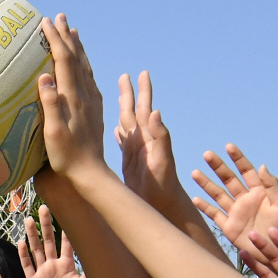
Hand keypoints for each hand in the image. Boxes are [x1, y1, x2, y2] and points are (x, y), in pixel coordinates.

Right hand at [19, 205, 88, 277]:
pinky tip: (21, 243)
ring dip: (32, 235)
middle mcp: (54, 264)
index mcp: (67, 264)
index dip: (66, 230)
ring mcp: (43, 271)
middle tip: (44, 207)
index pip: (66, 243)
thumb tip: (102, 257)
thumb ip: (91, 272)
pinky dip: (23, 255)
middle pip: (48, 241)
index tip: (66, 213)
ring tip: (27, 220)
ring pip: (36, 250)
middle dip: (46, 225)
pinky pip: (27, 265)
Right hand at [37, 15, 106, 180]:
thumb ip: (50, 104)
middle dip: (67, 36)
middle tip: (60, 17)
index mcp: (72, 98)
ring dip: (78, 48)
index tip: (46, 23)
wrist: (90, 174)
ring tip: (74, 32)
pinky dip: (85, 66)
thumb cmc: (67, 158)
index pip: (63, 61)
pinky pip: (90, 80)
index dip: (55, 40)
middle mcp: (85, 96)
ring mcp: (92, 103)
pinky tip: (84, 65)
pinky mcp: (95, 111)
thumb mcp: (54, 133)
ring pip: (85, 67)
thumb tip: (44, 75)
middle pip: (76, 58)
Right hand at [115, 71, 184, 210]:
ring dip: (122, 110)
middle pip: (132, 112)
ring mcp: (135, 151)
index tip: (141, 73)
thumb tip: (156, 111)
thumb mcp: (162, 160)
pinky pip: (122, 143)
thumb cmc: (163, 185)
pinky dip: (118, 134)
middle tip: (125, 76)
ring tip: (119, 96)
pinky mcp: (130, 163)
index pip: (143, 109)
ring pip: (126, 125)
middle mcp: (141, 141)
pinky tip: (114, 129)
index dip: (142, 92)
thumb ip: (161, 136)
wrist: (162, 204)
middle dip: (129, 94)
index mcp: (148, 137)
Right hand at [192, 144, 277, 263]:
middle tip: (207, 154)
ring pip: (218, 194)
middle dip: (218, 167)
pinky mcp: (228, 227)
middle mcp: (245, 199)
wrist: (277, 252)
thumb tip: (262, 166)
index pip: (247, 171)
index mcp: (260, 192)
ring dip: (207, 184)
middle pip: (229, 179)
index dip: (238, 158)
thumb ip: (272, 186)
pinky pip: (214, 214)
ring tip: (195, 173)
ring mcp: (235, 213)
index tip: (228, 147)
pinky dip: (204, 207)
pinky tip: (195, 199)